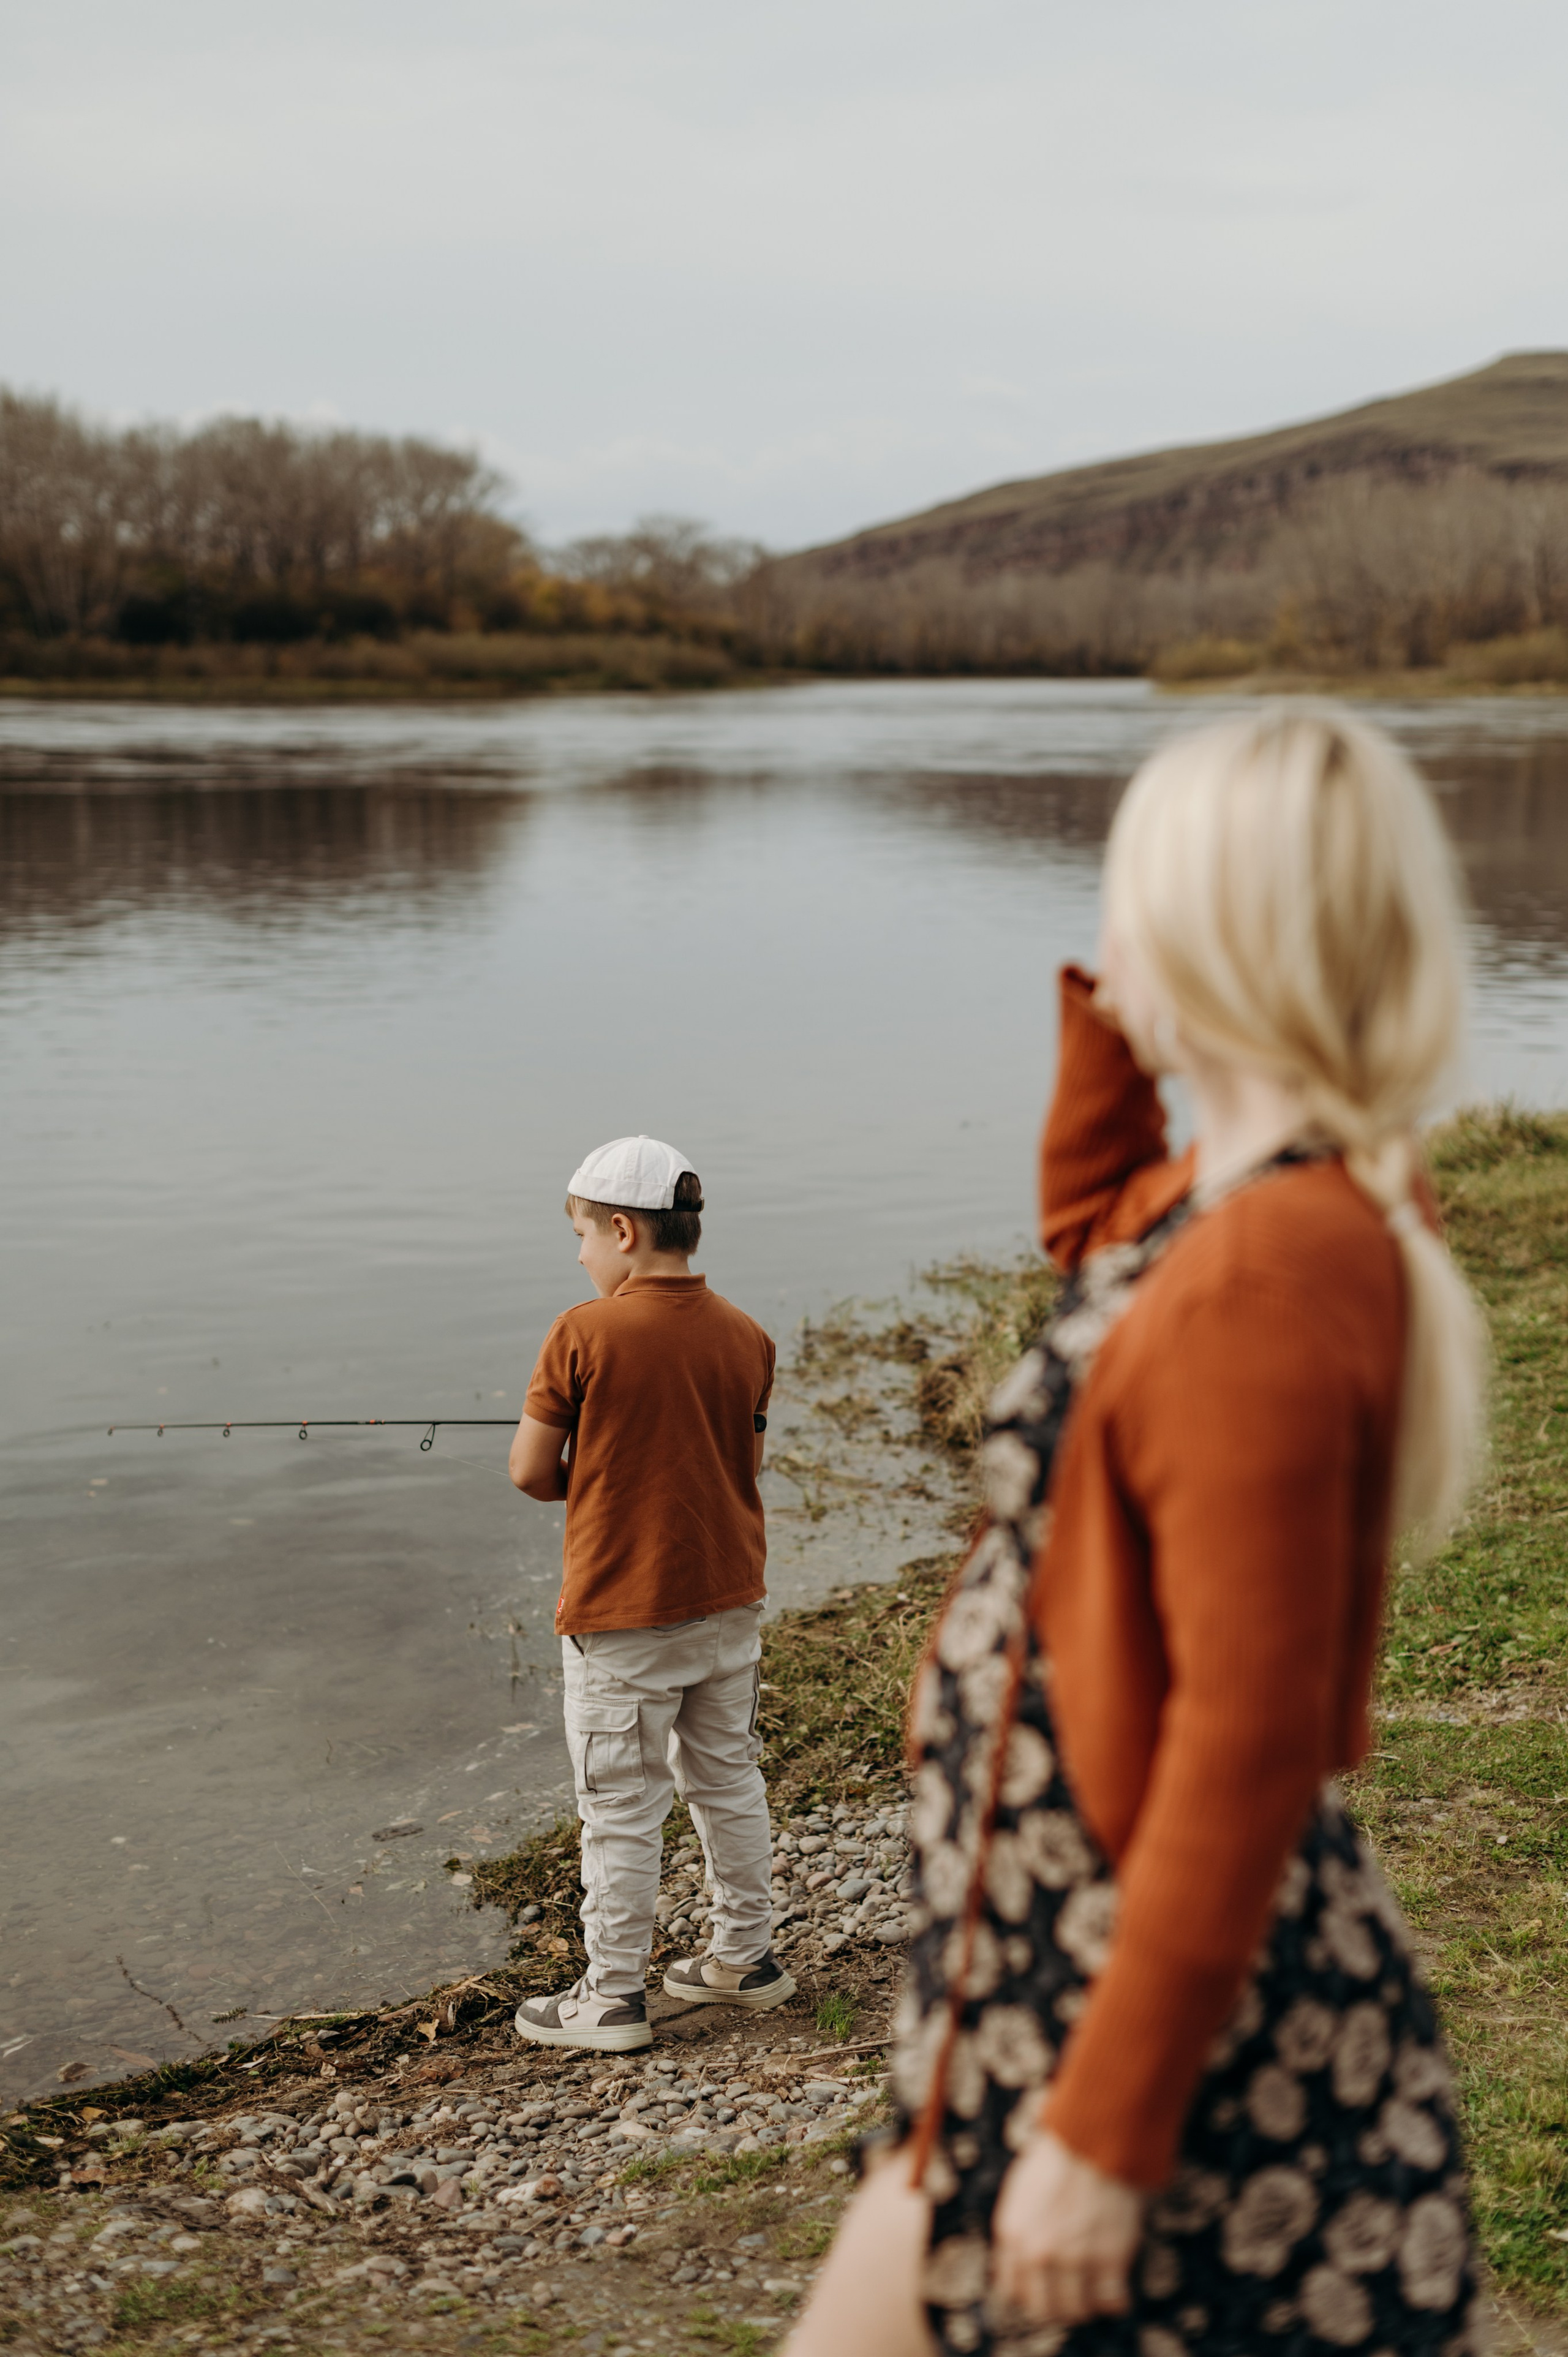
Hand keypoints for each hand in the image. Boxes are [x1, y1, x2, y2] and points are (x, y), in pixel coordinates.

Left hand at [991, 2128, 1142, 2326]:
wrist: (1094, 2139)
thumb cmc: (1058, 2157)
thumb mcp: (1020, 2191)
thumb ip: (1018, 2229)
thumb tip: (1018, 2261)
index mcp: (1012, 2235)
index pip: (1012, 2290)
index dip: (1031, 2294)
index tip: (1045, 2291)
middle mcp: (1037, 2253)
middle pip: (1044, 2307)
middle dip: (1058, 2307)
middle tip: (1074, 2298)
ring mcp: (1073, 2260)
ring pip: (1077, 2309)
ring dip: (1087, 2306)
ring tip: (1096, 2294)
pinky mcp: (1108, 2259)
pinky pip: (1111, 2300)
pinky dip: (1115, 2300)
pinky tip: (1118, 2290)